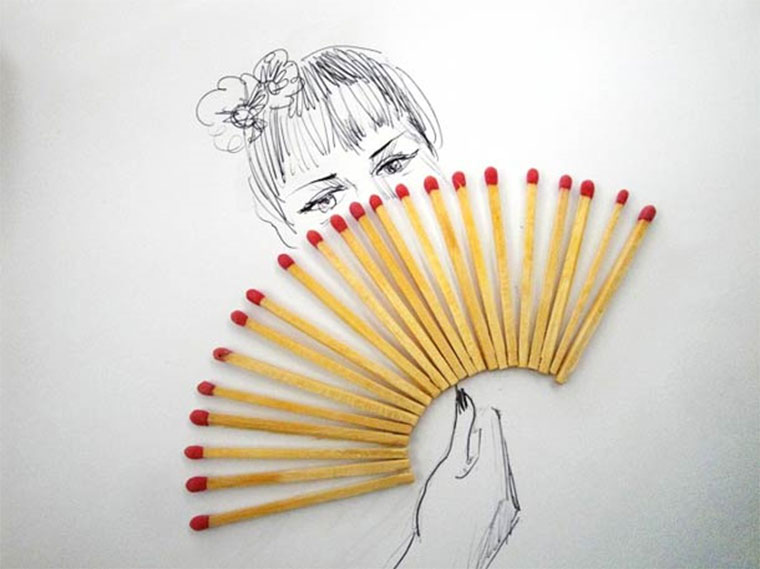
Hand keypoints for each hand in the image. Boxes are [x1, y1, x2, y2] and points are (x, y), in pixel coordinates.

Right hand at [393, 387, 519, 568]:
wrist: (444, 561)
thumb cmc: (439, 516)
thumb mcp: (447, 467)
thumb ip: (462, 433)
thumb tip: (466, 402)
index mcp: (494, 473)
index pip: (494, 429)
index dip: (478, 416)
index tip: (466, 403)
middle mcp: (508, 490)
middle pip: (499, 449)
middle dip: (480, 440)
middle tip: (462, 440)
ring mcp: (510, 508)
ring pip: (500, 470)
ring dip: (483, 461)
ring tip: (461, 471)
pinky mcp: (506, 520)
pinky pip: (501, 490)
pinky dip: (487, 481)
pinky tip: (468, 491)